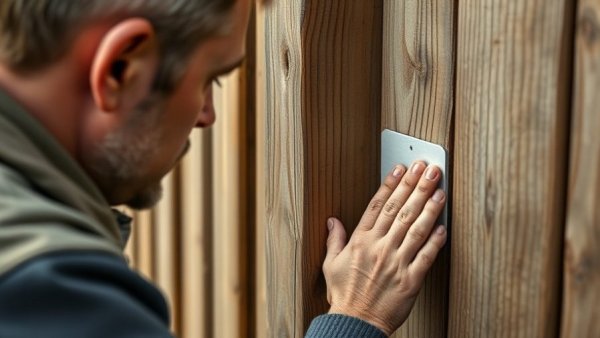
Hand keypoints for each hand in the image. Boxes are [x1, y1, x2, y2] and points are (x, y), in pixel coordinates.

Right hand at [323, 161, 446, 335]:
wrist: (355, 324)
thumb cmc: (344, 296)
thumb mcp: (330, 265)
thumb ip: (334, 240)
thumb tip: (333, 220)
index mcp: (360, 242)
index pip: (378, 206)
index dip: (391, 185)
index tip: (401, 168)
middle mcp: (379, 248)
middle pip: (400, 210)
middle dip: (415, 186)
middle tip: (426, 168)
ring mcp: (396, 263)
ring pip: (416, 228)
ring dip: (429, 207)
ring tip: (438, 188)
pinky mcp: (411, 280)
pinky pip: (426, 256)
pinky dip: (436, 241)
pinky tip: (444, 225)